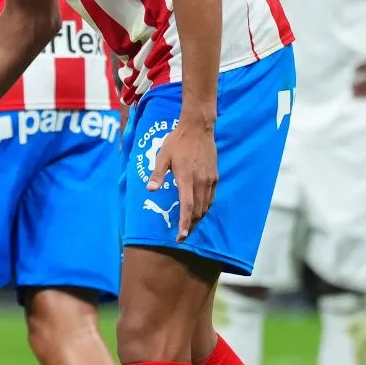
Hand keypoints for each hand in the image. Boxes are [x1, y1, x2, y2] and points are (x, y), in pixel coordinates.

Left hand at [149, 118, 216, 241]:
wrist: (198, 128)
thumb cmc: (177, 142)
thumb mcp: (162, 156)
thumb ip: (157, 174)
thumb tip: (150, 190)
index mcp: (186, 178)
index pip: (187, 207)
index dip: (185, 223)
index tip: (181, 236)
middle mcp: (201, 181)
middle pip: (198, 210)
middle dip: (191, 225)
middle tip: (183, 235)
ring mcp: (210, 179)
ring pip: (206, 205)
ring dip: (198, 217)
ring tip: (190, 225)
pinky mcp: (215, 176)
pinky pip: (211, 197)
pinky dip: (205, 207)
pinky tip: (199, 209)